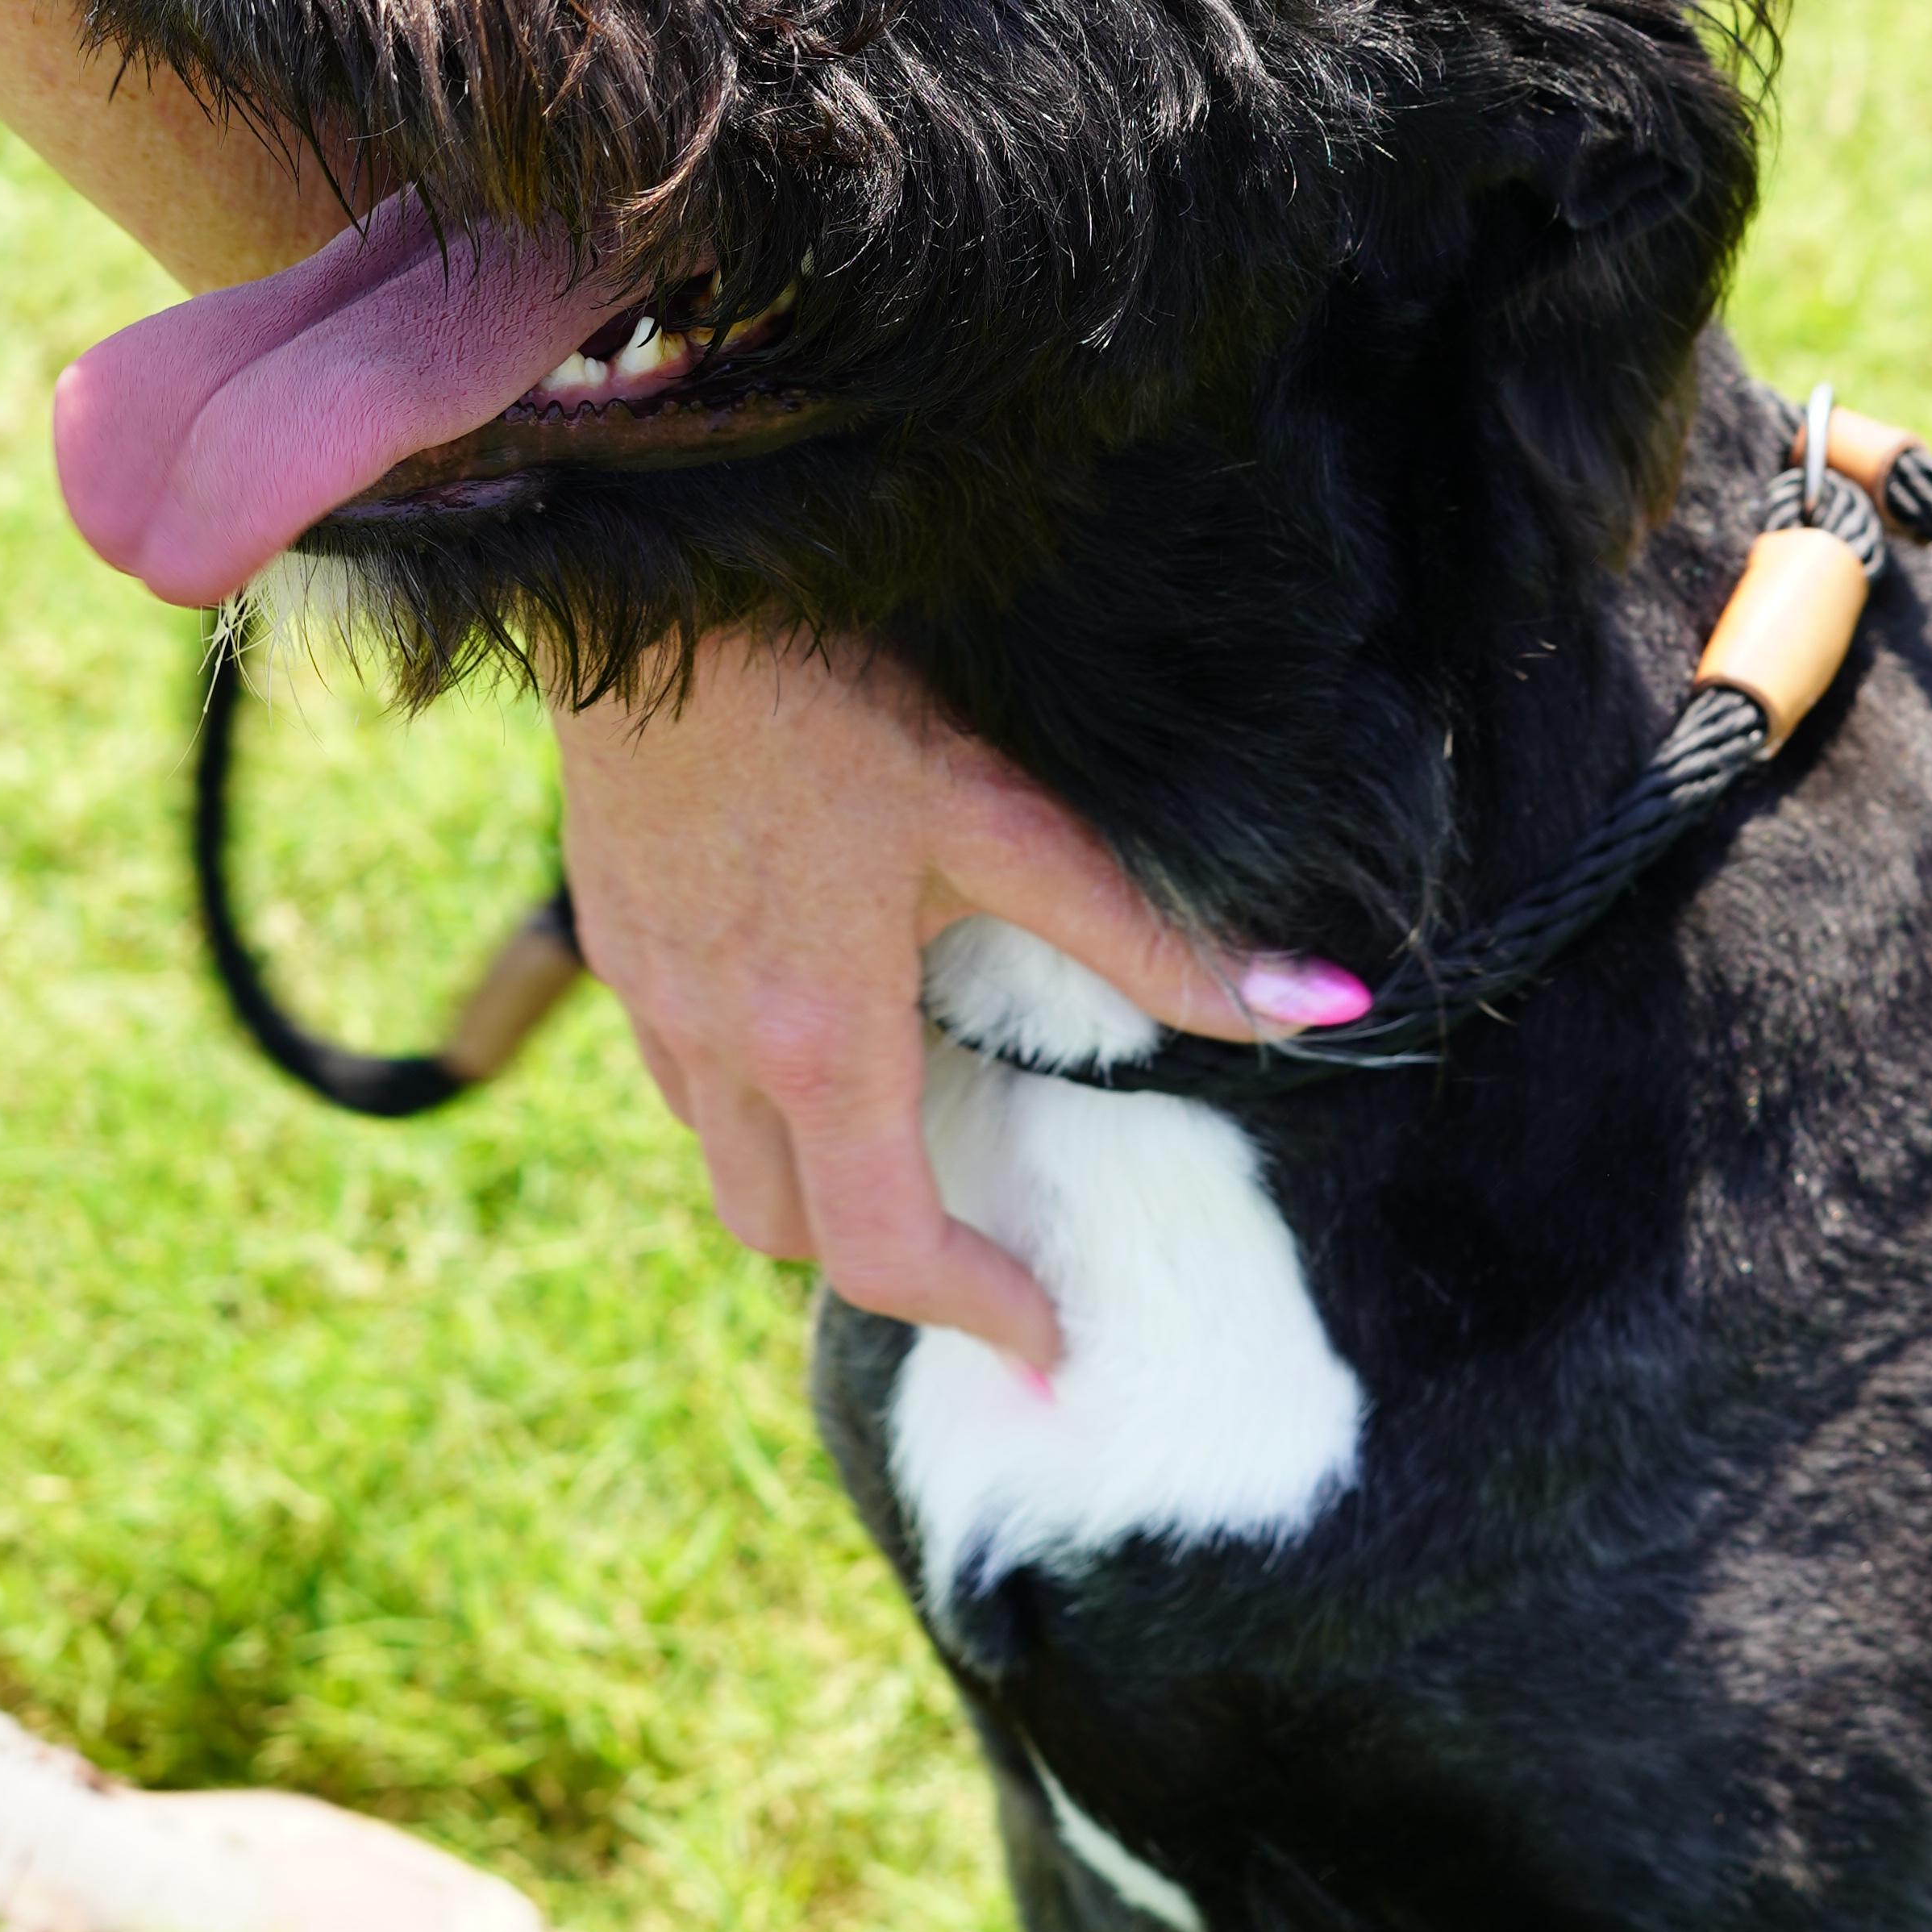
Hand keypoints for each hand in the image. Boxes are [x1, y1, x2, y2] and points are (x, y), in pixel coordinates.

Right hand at [551, 638, 1366, 1366]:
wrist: (653, 594)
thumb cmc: (834, 692)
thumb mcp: (1002, 817)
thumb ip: (1148, 936)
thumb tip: (1320, 1004)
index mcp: (818, 1042)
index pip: (882, 1253)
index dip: (975, 1314)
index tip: (1050, 1337)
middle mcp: (716, 1047)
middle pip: (787, 1236)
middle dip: (887, 1257)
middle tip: (986, 1239)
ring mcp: (647, 1001)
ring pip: (723, 1161)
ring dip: (812, 1178)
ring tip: (909, 1129)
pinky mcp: (611, 945)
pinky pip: (679, 1078)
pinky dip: (751, 1097)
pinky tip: (818, 1020)